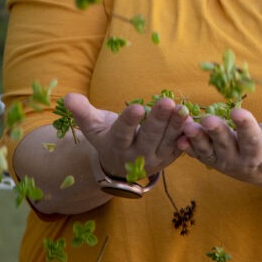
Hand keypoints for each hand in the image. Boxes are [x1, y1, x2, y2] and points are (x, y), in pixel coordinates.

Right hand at [63, 92, 190, 178]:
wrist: (120, 164)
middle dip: (158, 120)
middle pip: (149, 137)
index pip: (123, 133)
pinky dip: (186, 136)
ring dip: (176, 126)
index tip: (137, 107)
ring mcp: (154, 159)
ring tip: (183, 108)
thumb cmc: (107, 136)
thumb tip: (68, 97)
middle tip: (167, 102)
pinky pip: (180, 148)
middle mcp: (135, 156)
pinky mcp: (168, 158)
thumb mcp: (93, 126)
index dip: (130, 121)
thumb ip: (82, 112)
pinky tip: (193, 122)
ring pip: (167, 142)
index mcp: (116, 146)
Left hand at [176, 105, 261, 182]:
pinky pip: (195, 152)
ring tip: (188, 127)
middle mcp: (237, 160)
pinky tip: (178, 137)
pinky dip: (186, 146)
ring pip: (207, 150)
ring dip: (197, 138)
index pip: (252, 140)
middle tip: (208, 120)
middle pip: (226, 145)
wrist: (257, 168)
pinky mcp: (207, 158)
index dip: (246, 126)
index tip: (238, 111)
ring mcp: (220, 160)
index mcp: (258, 156)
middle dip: (217, 132)